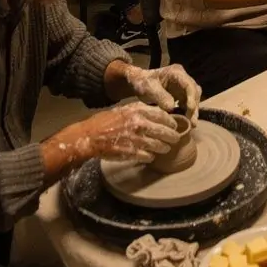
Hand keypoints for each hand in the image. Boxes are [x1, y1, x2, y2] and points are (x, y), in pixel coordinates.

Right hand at [52, 103, 178, 164]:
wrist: (91, 136)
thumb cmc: (107, 121)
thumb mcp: (126, 109)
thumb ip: (143, 111)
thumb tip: (161, 114)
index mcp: (139, 111)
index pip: (164, 116)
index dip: (172, 122)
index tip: (175, 126)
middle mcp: (140, 124)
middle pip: (166, 132)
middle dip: (173, 137)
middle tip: (175, 140)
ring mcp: (136, 139)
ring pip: (160, 146)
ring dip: (164, 148)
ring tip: (164, 148)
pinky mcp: (132, 153)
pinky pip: (149, 156)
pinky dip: (151, 156)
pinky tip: (150, 155)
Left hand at [115, 62, 201, 122]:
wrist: (139, 82)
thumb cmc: (143, 83)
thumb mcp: (149, 88)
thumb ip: (160, 96)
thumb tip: (172, 107)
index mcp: (176, 72)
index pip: (189, 85)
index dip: (192, 97)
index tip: (190, 109)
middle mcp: (183, 78)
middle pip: (195, 92)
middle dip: (194, 107)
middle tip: (192, 122)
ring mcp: (183, 87)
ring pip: (194, 98)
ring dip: (193, 111)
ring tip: (191, 124)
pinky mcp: (181, 95)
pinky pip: (188, 103)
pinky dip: (188, 112)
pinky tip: (186, 121)